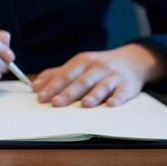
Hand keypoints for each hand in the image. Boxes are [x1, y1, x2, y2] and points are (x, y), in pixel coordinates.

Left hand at [32, 44, 166, 107]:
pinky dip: (117, 98)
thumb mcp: (78, 65)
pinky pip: (122, 92)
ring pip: (101, 86)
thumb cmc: (97, 66)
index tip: (40, 97)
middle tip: (55, 103)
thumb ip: (56, 74)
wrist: (131, 61)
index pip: (65, 75)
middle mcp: (97, 66)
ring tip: (83, 104)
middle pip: (81, 81)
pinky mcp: (127, 85)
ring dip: (93, 95)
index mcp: (82, 61)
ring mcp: (113, 75)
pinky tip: (110, 105)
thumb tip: (35, 86)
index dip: (52, 86)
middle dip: (68, 92)